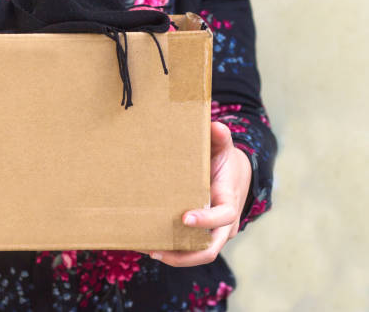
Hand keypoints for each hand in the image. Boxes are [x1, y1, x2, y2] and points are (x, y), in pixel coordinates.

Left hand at [139, 121, 251, 266]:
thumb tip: (215, 126)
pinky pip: (190, 249)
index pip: (223, 216)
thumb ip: (220, 138)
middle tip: (157, 250)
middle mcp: (224, 224)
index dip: (206, 220)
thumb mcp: (224, 148)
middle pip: (210, 249)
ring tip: (148, 251)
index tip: (184, 218)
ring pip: (198, 254)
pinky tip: (148, 246)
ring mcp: (214, 233)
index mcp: (229, 202)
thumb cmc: (225, 161)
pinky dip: (172, 251)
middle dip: (185, 254)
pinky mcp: (203, 235)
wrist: (234, 175)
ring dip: (174, 256)